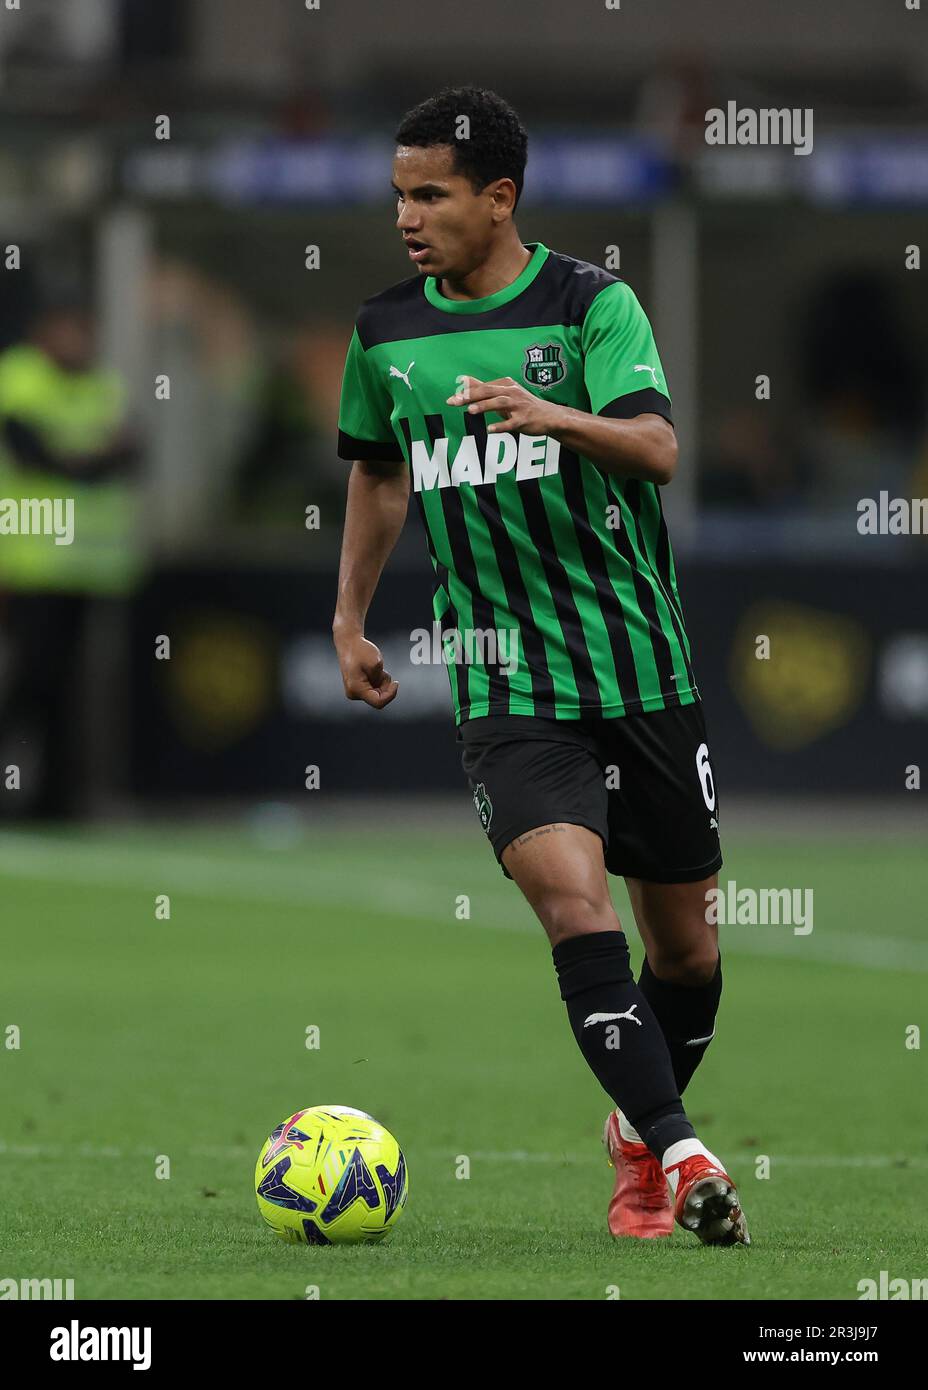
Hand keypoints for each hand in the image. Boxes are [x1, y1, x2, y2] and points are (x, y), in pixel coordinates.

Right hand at [334, 632, 398, 709]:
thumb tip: (382, 687)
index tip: (396, 683)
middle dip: (385, 686)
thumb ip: (380, 678)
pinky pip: (373, 688)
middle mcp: (354, 693)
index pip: (379, 702)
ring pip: (377, 693)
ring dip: (381, 682)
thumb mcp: (375, 663)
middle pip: (378, 698)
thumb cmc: (359, 650)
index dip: (391, 694)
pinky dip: (377, 680)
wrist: (349, 643)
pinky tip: (372, 670)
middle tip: (382, 671)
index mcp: (356, 689)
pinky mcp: (358, 687)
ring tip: (376, 668)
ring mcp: (355, 691)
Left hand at [446, 375, 560, 434]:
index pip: (483, 387)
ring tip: (470, 411)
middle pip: (489, 392)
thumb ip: (482, 388)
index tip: (451, 399)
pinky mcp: (525, 419)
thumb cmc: (521, 405)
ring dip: (485, 406)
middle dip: (471, 396)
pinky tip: (490, 429)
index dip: (466, 393)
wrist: (548, 416)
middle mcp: (512, 392)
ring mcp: (519, 406)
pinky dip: (501, 426)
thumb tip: (462, 380)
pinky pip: (512, 423)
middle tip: (455, 402)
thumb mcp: (502, 394)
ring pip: (500, 403)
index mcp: (505, 384)